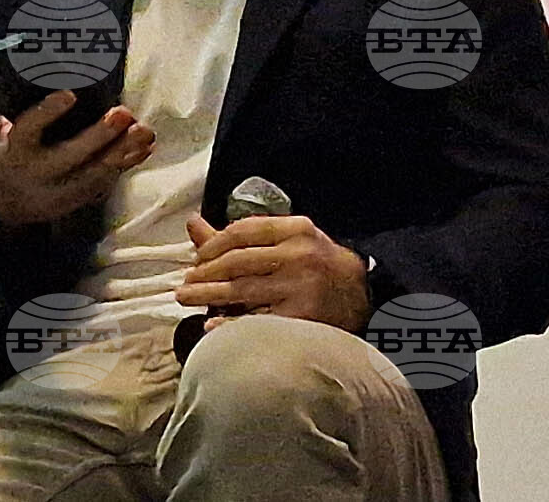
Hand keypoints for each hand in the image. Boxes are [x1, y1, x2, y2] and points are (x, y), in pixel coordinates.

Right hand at [0, 93, 153, 229]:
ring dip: (121, 153)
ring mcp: (60, 192)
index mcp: (12, 155)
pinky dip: (126, 165)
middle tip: (122, 113)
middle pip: (70, 157)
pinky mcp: (77, 200)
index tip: (68, 95)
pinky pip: (104, 184)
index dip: (46, 114)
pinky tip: (144, 147)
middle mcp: (38, 176)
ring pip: (93, 175)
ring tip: (144, 131)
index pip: (27, 132)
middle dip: (98, 137)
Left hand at [175, 211, 369, 331]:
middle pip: (238, 261)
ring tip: (186, 299)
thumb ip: (243, 235)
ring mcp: (299, 287)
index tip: (197, 258)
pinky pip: (256, 320)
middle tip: (184, 284)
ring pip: (241, 290)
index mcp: (296, 229)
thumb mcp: (289, 240)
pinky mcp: (300, 317)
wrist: (364, 297)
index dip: (212, 245)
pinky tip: (211, 323)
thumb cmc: (318, 266)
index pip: (242, 231)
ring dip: (207, 295)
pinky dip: (230, 323)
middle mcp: (298, 255)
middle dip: (204, 273)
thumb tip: (193, 223)